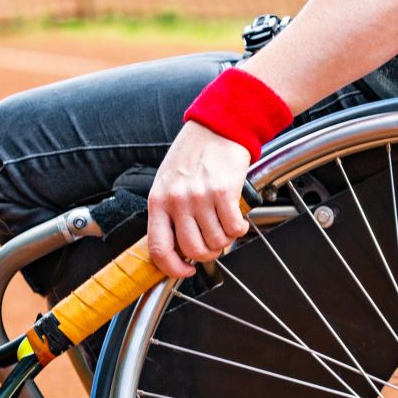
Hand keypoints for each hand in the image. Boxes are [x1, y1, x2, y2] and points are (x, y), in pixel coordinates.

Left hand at [147, 121, 251, 278]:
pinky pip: (234, 227)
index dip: (172, 268)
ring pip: (216, 241)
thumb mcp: (169, 183)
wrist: (218, 126)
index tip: (185, 270)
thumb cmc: (193, 154)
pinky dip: (240, 229)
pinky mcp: (223, 191)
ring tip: (225, 226)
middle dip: (206, 254)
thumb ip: (171, 214)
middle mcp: (177, 200)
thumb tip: (182, 249)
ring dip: (225, 240)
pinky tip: (238, 220)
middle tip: (213, 245)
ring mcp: (200, 196)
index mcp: (158, 201)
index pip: (158, 248)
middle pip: (192, 250)